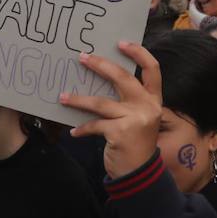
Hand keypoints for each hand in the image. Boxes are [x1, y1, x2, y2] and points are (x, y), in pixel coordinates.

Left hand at [60, 41, 161, 179]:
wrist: (140, 174)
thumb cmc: (136, 143)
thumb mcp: (139, 118)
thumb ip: (128, 101)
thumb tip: (100, 80)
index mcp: (154, 100)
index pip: (152, 69)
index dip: (138, 53)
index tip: (120, 43)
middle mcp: (147, 106)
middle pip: (123, 78)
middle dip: (100, 65)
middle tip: (82, 57)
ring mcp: (135, 119)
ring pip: (100, 103)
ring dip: (78, 100)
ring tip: (62, 97)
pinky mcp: (120, 132)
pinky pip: (95, 125)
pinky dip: (82, 128)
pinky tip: (74, 132)